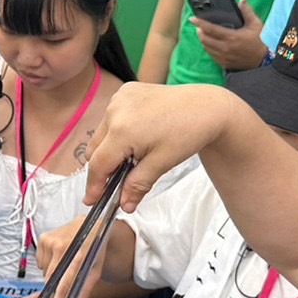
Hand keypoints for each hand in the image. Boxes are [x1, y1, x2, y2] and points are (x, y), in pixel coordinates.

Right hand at [6, 216, 104, 297]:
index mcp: (79, 255)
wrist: (92, 225)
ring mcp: (51, 241)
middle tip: (59, 292)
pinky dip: (48, 263)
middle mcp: (63, 246)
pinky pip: (40, 262)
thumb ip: (85, 290)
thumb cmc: (95, 247)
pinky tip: (58, 255)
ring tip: (65, 263)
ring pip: (45, 271)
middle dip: (54, 289)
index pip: (64, 283)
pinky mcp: (44, 238)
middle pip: (51, 280)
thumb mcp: (95, 269)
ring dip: (53, 273)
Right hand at [84, 81, 225, 211]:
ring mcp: (118, 98)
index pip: (98, 164)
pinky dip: (116, 132)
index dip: (94, 185)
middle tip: (115, 184)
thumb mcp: (162, 163)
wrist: (206, 107)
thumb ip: (137, 185)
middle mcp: (115, 111)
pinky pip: (110, 118)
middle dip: (102, 169)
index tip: (91, 201)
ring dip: (109, 150)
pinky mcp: (124, 92)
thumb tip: (124, 205)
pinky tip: (135, 137)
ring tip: (131, 158)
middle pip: (95, 150)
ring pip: (101, 134)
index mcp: (122, 130)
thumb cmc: (187, 133)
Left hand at [191, 0, 266, 70]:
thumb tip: (242, 0)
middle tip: (199, 25)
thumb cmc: (260, 41)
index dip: (200, 23)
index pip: (211, 29)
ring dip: (203, 40)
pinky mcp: (224, 63)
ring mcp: (224, 57)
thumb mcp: (255, 24)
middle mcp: (226, 48)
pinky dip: (208, 48)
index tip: (192, 18)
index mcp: (232, 37)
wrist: (264, 60)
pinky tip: (210, 43)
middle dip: (200, 31)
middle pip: (205, 39)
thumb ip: (247, 11)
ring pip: (206, 48)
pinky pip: (211, 55)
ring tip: (203, 33)